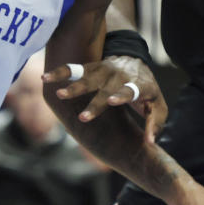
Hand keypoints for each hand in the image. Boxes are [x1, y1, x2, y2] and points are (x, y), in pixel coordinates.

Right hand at [42, 56, 167, 143]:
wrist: (134, 61)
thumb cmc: (146, 90)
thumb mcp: (158, 106)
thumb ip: (155, 124)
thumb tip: (149, 144)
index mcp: (138, 85)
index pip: (129, 90)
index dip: (121, 95)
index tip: (112, 101)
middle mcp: (119, 76)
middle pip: (105, 89)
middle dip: (94, 103)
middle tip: (83, 117)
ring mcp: (103, 71)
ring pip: (87, 78)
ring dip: (73, 86)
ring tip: (60, 95)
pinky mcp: (90, 68)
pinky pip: (73, 69)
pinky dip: (59, 73)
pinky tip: (45, 78)